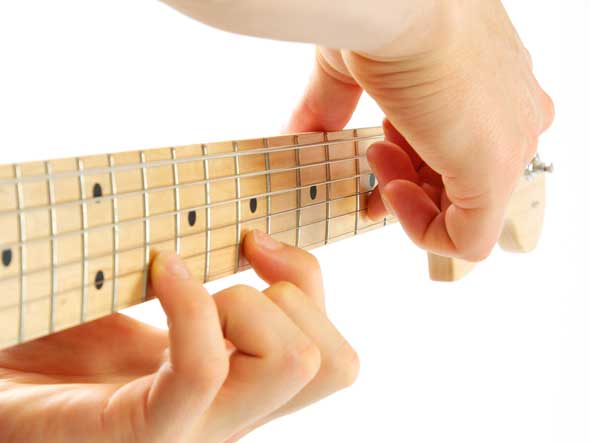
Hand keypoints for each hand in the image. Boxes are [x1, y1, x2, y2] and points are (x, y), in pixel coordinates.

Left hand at [0, 231, 358, 442]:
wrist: (1, 392)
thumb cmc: (63, 341)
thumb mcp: (156, 302)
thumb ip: (208, 275)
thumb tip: (248, 217)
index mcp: (240, 385)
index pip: (334, 355)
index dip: (308, 279)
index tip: (253, 238)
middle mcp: (231, 415)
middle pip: (334, 362)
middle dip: (290, 288)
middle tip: (230, 267)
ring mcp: (193, 430)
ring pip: (294, 364)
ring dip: (247, 300)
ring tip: (187, 289)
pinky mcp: (143, 432)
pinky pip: (201, 368)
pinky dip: (191, 304)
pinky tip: (162, 272)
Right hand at [161, 0, 553, 259]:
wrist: (393, 4)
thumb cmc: (383, 17)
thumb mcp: (352, 70)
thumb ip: (332, 109)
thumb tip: (298, 136)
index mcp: (492, 85)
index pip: (460, 148)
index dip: (413, 163)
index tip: (376, 156)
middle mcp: (514, 115)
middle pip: (462, 182)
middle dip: (408, 182)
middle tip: (373, 164)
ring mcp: (511, 145)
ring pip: (466, 211)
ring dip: (407, 197)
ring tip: (377, 156)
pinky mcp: (495, 174)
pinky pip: (469, 238)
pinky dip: (422, 230)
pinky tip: (390, 191)